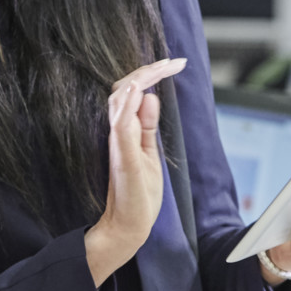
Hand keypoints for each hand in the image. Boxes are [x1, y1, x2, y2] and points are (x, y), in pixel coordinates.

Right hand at [84, 57, 186, 285]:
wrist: (127, 227)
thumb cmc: (137, 195)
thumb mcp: (149, 154)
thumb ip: (147, 127)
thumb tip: (151, 97)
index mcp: (124, 131)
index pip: (132, 93)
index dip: (149, 76)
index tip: (174, 64)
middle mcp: (117, 133)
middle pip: (124, 89)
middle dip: (149, 71)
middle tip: (174, 62)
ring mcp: (118, 143)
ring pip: (120, 100)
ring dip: (140, 80)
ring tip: (161, 67)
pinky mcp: (121, 156)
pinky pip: (119, 124)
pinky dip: (126, 104)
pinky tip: (138, 89)